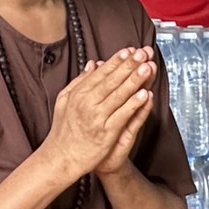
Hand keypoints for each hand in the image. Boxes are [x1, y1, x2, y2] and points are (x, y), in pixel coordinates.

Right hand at [39, 48, 153, 183]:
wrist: (61, 158)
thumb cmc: (64, 131)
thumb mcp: (65, 100)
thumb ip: (80, 81)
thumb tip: (93, 64)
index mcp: (79, 93)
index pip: (101, 73)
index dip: (117, 61)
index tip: (129, 51)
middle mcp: (87, 103)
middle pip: (112, 80)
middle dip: (129, 65)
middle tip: (143, 53)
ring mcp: (97, 118)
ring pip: (119, 95)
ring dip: (135, 80)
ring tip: (147, 68)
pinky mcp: (106, 133)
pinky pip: (123, 116)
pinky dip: (134, 105)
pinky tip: (145, 95)